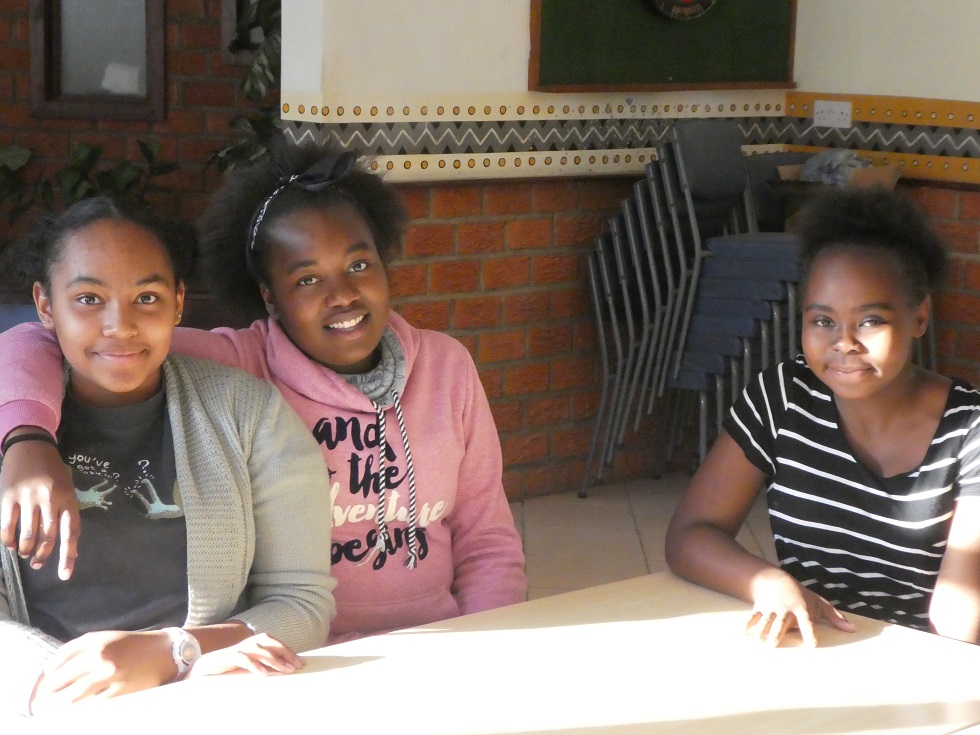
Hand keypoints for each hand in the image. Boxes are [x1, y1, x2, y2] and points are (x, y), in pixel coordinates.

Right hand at [0, 435, 78, 578]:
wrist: (31, 446)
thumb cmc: (52, 471)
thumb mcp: (67, 488)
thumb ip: (66, 512)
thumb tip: (67, 542)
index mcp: (68, 499)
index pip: (71, 532)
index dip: (68, 556)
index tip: (64, 575)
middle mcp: (50, 500)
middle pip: (49, 537)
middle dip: (43, 556)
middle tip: (38, 564)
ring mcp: (29, 498)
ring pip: (28, 535)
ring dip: (26, 550)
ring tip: (25, 554)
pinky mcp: (9, 497)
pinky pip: (8, 526)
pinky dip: (8, 541)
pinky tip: (9, 545)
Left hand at [30, 630, 173, 713]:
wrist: (165, 652)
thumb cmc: (132, 645)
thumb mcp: (105, 637)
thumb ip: (78, 649)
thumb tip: (49, 669)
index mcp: (95, 641)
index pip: (59, 660)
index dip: (48, 674)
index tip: (45, 683)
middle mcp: (100, 656)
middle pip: (62, 679)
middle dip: (49, 692)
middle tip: (45, 701)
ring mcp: (110, 675)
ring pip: (74, 696)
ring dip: (62, 704)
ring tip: (58, 709)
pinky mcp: (120, 691)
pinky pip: (93, 704)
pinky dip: (83, 709)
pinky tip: (80, 710)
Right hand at [187, 633, 302, 677]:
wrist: (212, 663)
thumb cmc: (237, 662)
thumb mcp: (255, 660)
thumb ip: (269, 661)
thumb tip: (288, 667)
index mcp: (260, 641)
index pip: (278, 644)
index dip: (290, 653)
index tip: (302, 663)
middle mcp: (253, 641)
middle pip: (273, 645)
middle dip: (286, 655)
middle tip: (296, 666)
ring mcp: (242, 647)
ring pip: (261, 652)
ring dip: (275, 661)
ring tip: (286, 670)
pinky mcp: (232, 655)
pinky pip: (246, 659)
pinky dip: (256, 666)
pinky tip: (264, 674)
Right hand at [746, 567, 855, 646]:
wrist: (775, 580)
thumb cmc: (800, 595)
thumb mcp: (819, 603)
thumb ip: (835, 617)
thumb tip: (853, 630)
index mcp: (801, 610)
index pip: (807, 623)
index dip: (809, 633)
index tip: (811, 645)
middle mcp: (785, 610)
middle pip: (781, 624)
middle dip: (776, 634)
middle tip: (772, 646)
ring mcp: (771, 609)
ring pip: (766, 622)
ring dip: (760, 632)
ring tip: (758, 643)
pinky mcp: (760, 608)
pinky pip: (753, 617)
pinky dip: (748, 625)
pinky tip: (744, 635)